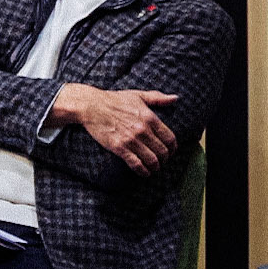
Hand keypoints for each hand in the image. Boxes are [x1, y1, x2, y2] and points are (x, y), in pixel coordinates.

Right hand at [49, 83, 178, 174]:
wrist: (92, 106)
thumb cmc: (114, 99)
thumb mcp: (138, 95)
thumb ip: (158, 98)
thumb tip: (176, 98)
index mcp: (149, 117)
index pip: (170, 138)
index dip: (173, 148)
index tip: (171, 152)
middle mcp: (143, 130)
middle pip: (163, 151)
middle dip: (165, 159)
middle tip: (162, 161)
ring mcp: (131, 140)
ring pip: (152, 160)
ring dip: (155, 167)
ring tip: (154, 168)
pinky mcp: (119, 147)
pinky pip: (136, 164)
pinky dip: (143, 171)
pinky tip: (145, 173)